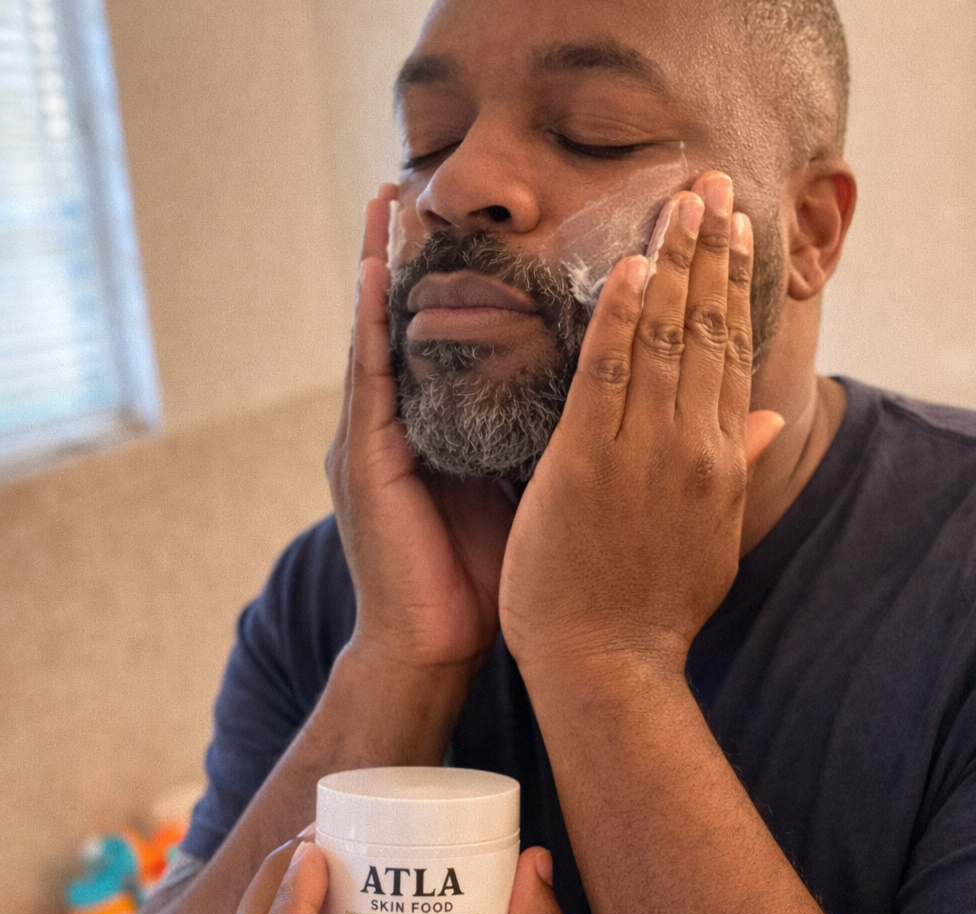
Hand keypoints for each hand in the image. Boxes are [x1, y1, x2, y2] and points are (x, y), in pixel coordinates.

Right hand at [326, 185, 515, 676]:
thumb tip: (599, 391)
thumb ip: (545, 437)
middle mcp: (401, 426)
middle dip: (415, 259)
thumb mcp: (528, 489)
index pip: (453, 342)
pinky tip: (370, 273)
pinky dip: (368, 323)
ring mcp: (374, 442)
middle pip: (411, 326)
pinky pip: (368, 379)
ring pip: (381, 337)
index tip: (479, 228)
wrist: (439, 648)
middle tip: (419, 188)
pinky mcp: (363, 463)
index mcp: (442, 431)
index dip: (462, 285)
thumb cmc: (491, 576)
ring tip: (386, 203)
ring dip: (381, 270)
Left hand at [499, 172, 783, 682]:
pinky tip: (627, 267)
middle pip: (704, 332)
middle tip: (712, 186)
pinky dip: (619, 317)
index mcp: (717, 460)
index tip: (736, 233)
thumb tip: (770, 416)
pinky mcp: (587, 462)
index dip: (733, 289)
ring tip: (681, 202)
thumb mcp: (713, 536)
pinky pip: (606, 373)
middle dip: (711, 254)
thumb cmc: (652, 609)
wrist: (609, 666)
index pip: (729, 354)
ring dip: (674, 264)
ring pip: (664, 340)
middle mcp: (690, 445)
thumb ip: (737, 466)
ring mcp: (642, 451)